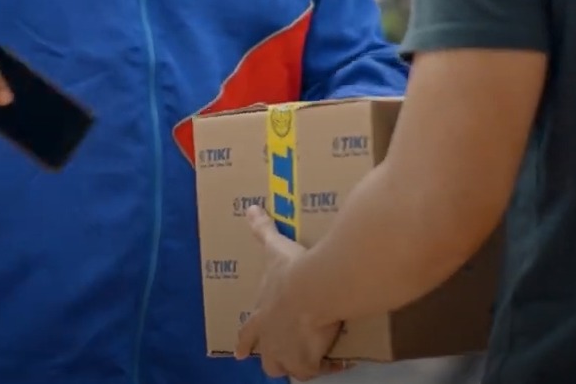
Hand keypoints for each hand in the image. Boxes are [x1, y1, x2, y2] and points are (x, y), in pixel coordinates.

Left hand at [236, 206, 345, 380]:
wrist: (312, 288)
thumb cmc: (291, 269)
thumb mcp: (274, 248)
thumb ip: (262, 230)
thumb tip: (250, 208)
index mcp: (260, 316)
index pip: (247, 333)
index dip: (244, 342)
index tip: (239, 353)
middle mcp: (269, 339)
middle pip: (268, 360)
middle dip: (275, 360)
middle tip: (284, 358)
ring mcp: (286, 354)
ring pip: (288, 369)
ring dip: (298, 366)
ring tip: (312, 361)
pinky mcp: (305, 362)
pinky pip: (314, 371)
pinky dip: (324, 367)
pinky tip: (336, 362)